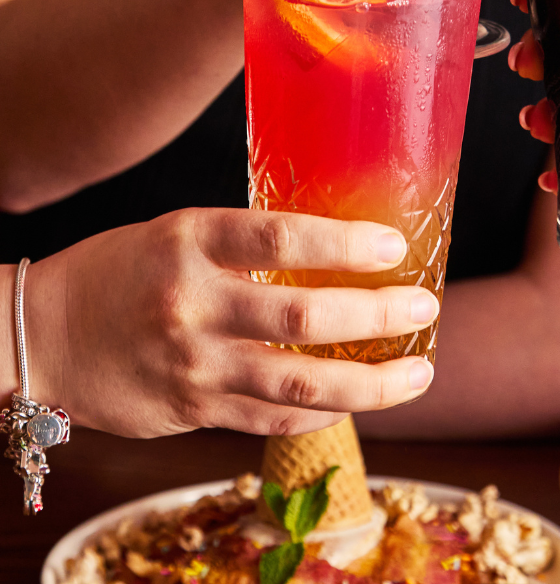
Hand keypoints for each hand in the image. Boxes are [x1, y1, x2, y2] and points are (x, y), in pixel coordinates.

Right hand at [19, 208, 438, 437]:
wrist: (42, 335)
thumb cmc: (125, 270)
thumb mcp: (182, 233)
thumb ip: (248, 245)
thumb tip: (338, 247)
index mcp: (192, 241)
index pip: (279, 238)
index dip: (345, 242)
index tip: (396, 245)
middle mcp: (193, 304)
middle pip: (302, 317)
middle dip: (376, 315)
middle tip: (425, 307)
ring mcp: (192, 365)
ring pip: (297, 383)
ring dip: (370, 384)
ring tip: (418, 374)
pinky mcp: (191, 410)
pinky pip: (272, 417)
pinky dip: (323, 410)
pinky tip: (359, 401)